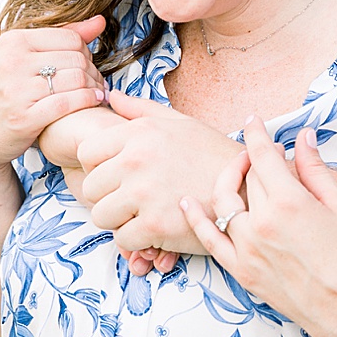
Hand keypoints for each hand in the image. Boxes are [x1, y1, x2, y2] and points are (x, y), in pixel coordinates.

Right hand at [0, 17, 107, 176]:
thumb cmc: (2, 97)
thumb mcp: (21, 60)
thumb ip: (61, 38)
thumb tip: (99, 22)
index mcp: (11, 41)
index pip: (70, 37)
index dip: (87, 52)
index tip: (89, 65)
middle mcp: (11, 62)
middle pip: (76, 58)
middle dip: (93, 71)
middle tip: (97, 83)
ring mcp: (15, 90)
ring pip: (76, 79)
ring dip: (95, 87)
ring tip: (97, 93)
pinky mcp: (23, 118)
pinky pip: (69, 102)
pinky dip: (89, 101)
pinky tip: (94, 102)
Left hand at [77, 91, 240, 265]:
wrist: (250, 188)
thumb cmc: (214, 156)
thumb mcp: (180, 123)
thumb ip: (140, 110)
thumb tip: (109, 95)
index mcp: (140, 133)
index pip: (87, 153)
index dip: (99, 168)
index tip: (119, 176)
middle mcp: (137, 159)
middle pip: (91, 188)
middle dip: (107, 197)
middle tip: (132, 201)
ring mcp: (144, 193)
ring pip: (100, 216)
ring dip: (119, 221)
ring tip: (143, 215)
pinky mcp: (155, 224)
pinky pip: (122, 239)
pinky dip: (137, 241)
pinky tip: (156, 231)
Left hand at [181, 121, 336, 336]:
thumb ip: (315, 168)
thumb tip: (303, 137)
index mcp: (288, 201)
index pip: (262, 156)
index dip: (257, 134)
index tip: (253, 121)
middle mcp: (261, 223)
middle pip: (246, 177)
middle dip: (252, 159)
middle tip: (262, 154)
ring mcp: (247, 248)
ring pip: (222, 202)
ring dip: (225, 180)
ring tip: (236, 172)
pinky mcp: (240, 270)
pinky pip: (208, 239)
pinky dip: (196, 219)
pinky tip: (188, 202)